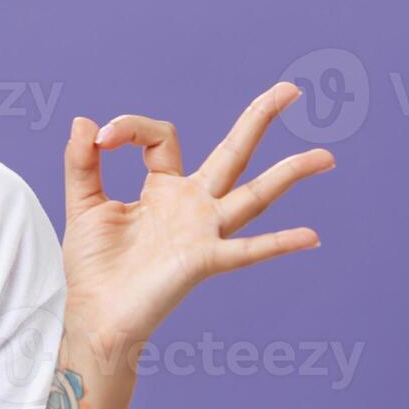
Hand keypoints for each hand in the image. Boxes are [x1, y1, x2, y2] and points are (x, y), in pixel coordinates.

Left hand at [60, 82, 335, 348]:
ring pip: (255, 195)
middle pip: (234, 152)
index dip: (131, 128)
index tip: (101, 139)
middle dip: (261, 119)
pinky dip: (279, 244)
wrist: (95, 318)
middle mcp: (193, 205)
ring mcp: (204, 232)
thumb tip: (84, 122)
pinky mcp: (204, 261)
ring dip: (290, 175)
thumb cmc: (95, 269)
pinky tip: (311, 237)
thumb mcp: (84, 205)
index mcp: (165, 189)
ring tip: (326, 156)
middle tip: (291, 89)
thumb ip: (82, 163)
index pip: (162, 137)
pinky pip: (247, 251)